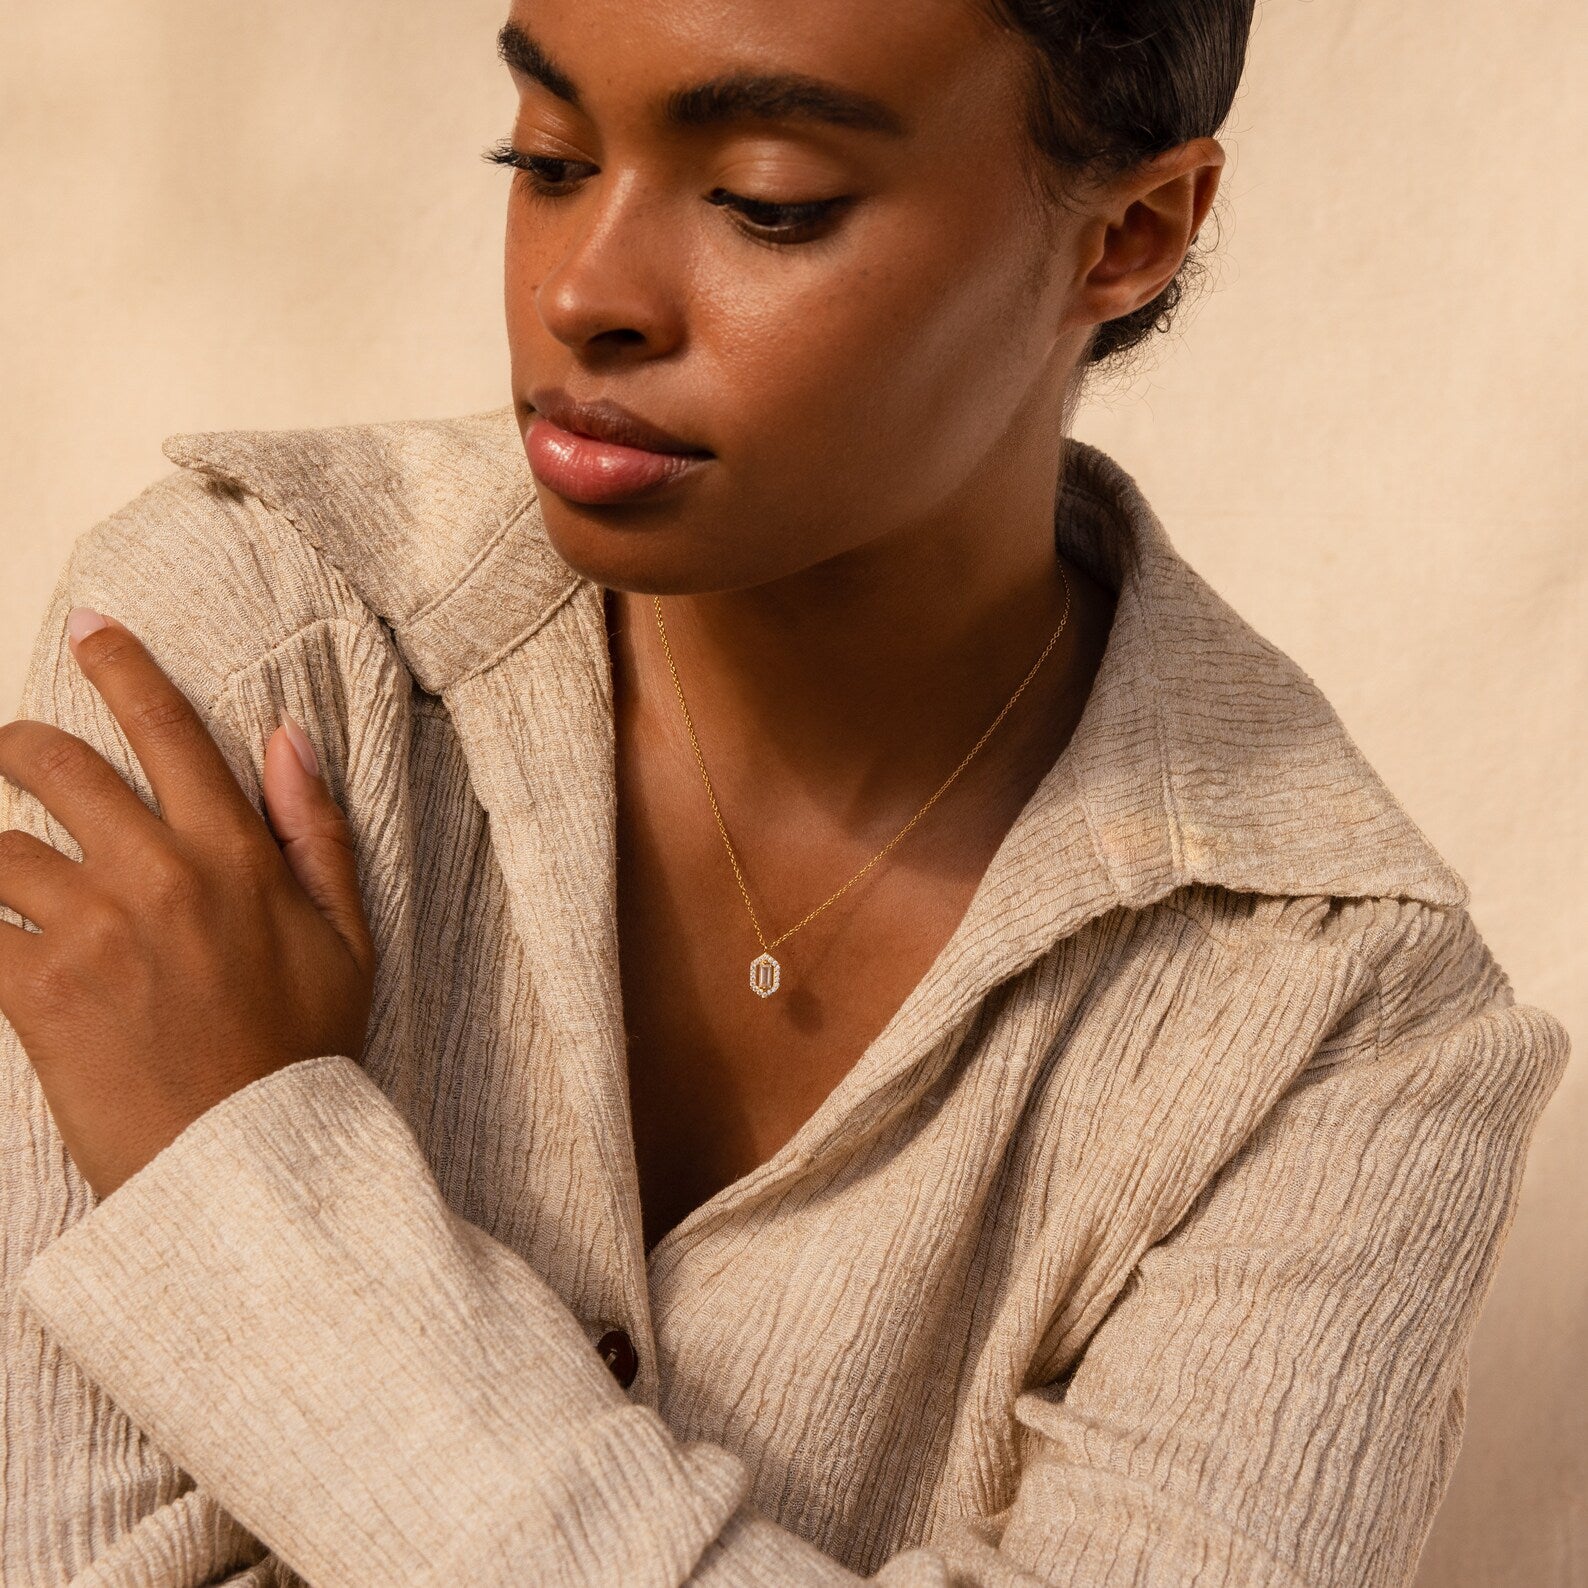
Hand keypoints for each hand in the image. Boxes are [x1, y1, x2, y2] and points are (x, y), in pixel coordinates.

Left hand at [0, 607, 374, 1199]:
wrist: (249, 1167)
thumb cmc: (300, 1051)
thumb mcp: (345, 938)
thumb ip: (316, 831)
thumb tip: (287, 736)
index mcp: (236, 857)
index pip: (169, 731)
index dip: (122, 666)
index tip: (91, 627)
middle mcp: (159, 877)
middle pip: (53, 767)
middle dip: (18, 747)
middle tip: (13, 756)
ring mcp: (91, 933)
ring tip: (11, 881)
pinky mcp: (36, 995)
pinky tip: (0, 944)